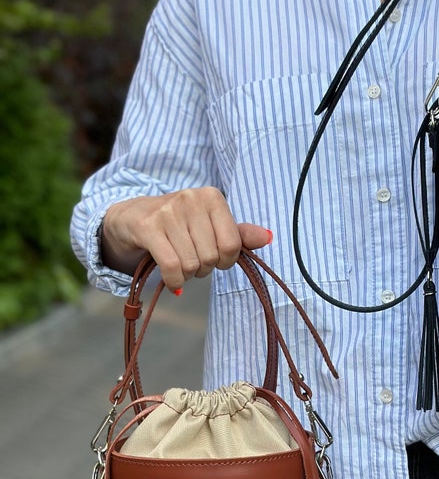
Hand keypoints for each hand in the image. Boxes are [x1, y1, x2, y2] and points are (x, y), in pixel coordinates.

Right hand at [101, 187, 272, 289]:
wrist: (131, 217)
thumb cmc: (179, 225)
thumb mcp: (210, 225)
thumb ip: (239, 234)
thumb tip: (268, 237)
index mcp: (211, 197)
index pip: (232, 245)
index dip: (226, 261)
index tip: (215, 258)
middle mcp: (190, 198)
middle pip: (211, 257)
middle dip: (204, 268)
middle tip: (191, 259)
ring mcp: (168, 211)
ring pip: (192, 264)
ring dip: (187, 274)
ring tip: (178, 262)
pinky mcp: (147, 227)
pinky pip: (172, 267)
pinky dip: (174, 281)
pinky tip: (172, 279)